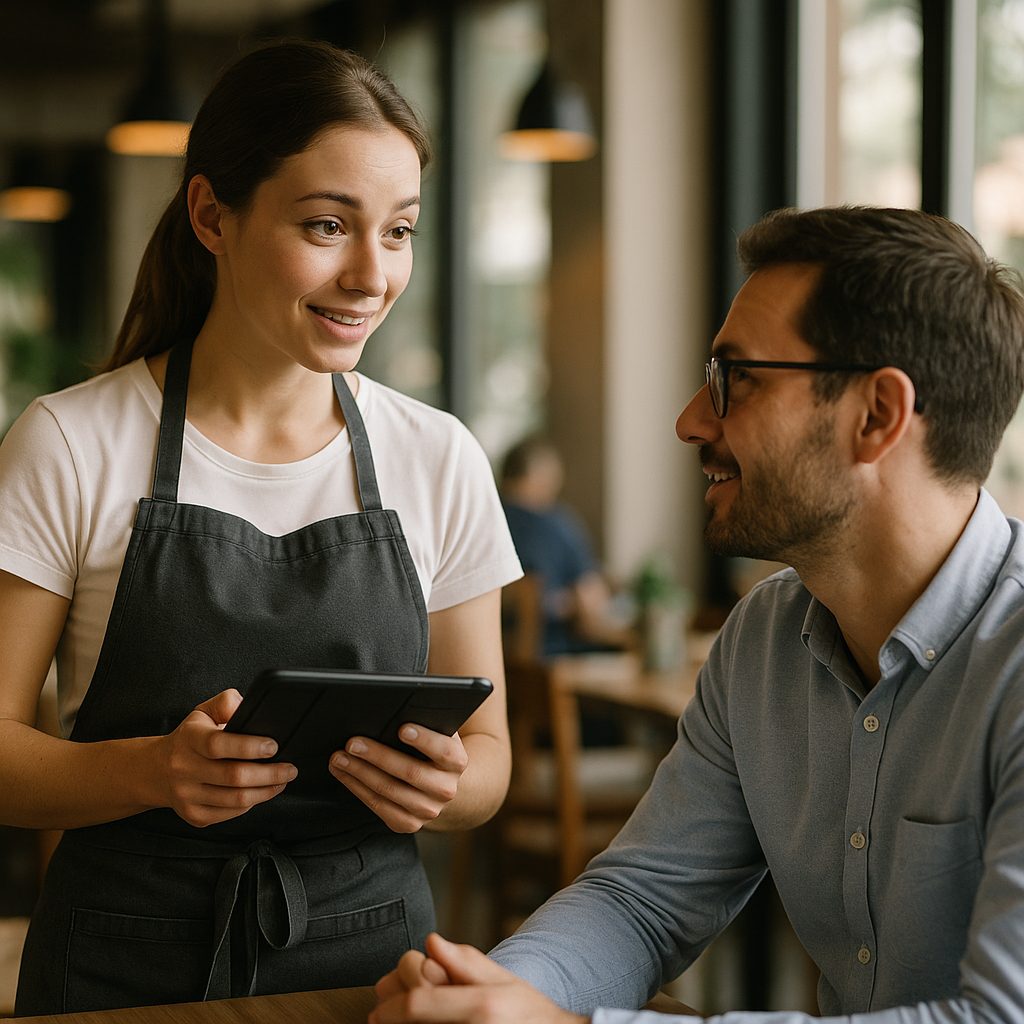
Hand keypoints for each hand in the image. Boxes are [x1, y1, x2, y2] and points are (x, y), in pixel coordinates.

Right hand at [155, 688, 297, 827]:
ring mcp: (187, 795)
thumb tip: (246, 707)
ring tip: (282, 780)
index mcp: (189, 739)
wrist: (157, 770)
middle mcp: (184, 768)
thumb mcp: (203, 712)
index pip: (218, 744)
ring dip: (266, 791)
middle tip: (290, 768)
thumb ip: (225, 703)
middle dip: (269, 774)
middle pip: (233, 776)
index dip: (249, 747)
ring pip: (235, 799)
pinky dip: (251, 803)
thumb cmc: (190, 738)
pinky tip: (262, 792)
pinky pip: (230, 813)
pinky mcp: (194, 815)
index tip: (274, 746)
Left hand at [329, 726, 468, 831]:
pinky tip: (345, 775)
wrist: (441, 783)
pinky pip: (379, 807)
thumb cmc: (432, 748)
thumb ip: (426, 720)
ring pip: (389, 791)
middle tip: (352, 743)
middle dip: (378, 756)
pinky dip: (358, 789)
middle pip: (410, 772)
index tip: (402, 729)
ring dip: (360, 774)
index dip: (424, 740)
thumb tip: (397, 708)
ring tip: (339, 758)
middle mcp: (446, 789)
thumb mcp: (437, 732)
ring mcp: (428, 810)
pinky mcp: (409, 823)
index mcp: (457, 761)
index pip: (443, 750)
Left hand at [371, 933, 586, 1023]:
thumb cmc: (529, 1013)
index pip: (417, 1005)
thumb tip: (430, 942)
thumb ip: (465, 961)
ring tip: (395, 1017)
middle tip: (383, 1006)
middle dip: (389, 1012)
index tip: (380, 1004)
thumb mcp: (503, 979)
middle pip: (410, 1021)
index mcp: (480, 1006)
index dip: (391, 1005)